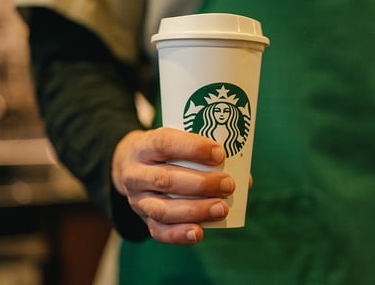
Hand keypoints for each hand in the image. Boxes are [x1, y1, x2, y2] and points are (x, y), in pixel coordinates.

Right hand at [112, 127, 234, 244]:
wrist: (130, 166)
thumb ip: (203, 154)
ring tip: (222, 209)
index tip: (219, 153)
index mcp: (144, 146)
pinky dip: (179, 234)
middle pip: (165, 180)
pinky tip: (199, 233)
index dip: (192, 147)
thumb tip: (245, 178)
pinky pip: (159, 231)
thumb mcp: (175, 141)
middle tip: (229, 184)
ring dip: (196, 210)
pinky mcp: (143, 219)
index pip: (164, 143)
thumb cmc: (165, 151)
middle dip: (201, 184)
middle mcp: (135, 173)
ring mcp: (137, 199)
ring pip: (163, 209)